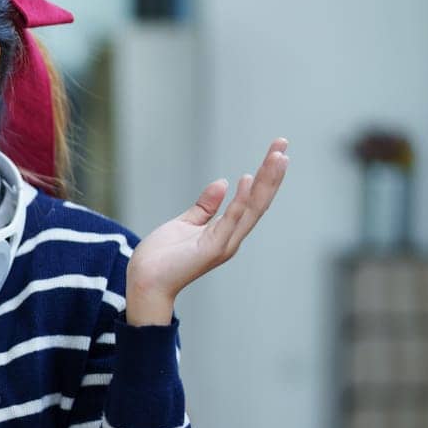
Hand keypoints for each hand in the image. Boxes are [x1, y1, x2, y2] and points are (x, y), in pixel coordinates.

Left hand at [124, 137, 290, 324]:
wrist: (144, 283)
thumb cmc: (161, 259)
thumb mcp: (184, 224)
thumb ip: (205, 207)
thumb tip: (223, 182)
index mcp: (225, 232)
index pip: (251, 199)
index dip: (264, 176)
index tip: (276, 150)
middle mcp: (230, 238)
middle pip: (258, 201)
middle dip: (272, 173)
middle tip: (283, 144)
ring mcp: (223, 244)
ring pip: (251, 208)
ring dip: (266, 182)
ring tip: (278, 156)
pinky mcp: (212, 249)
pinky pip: (230, 221)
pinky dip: (240, 201)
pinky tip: (248, 180)